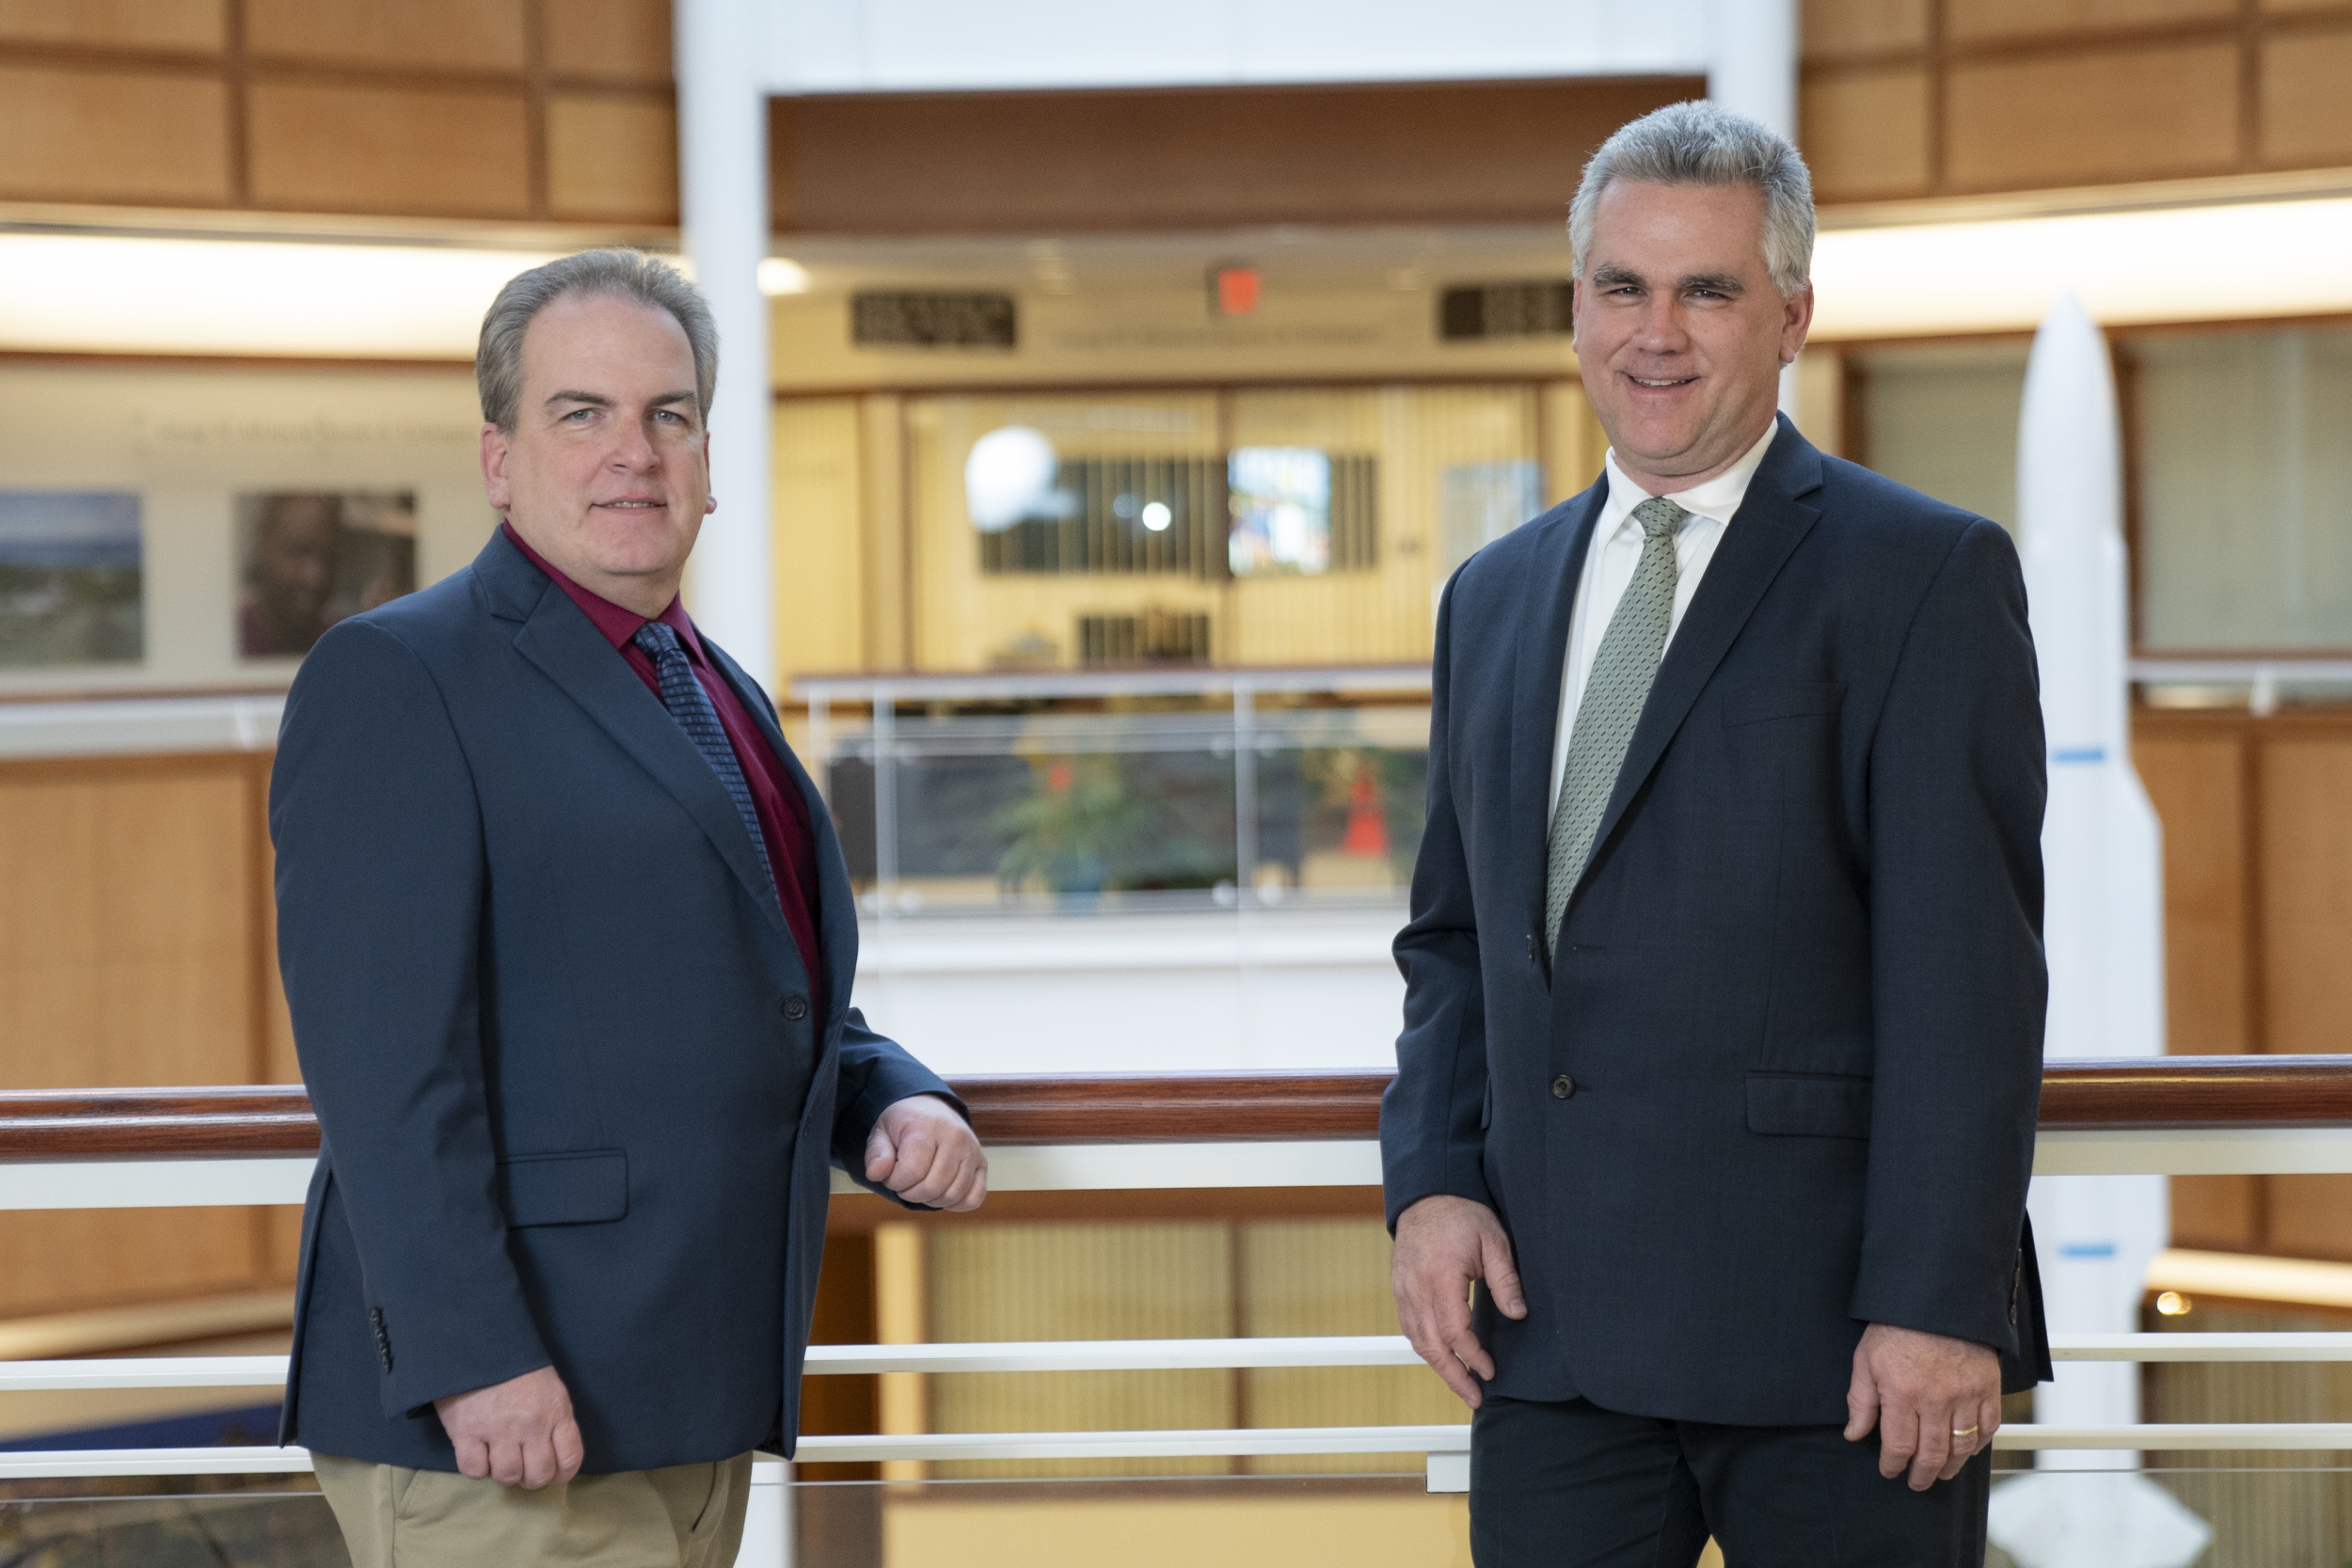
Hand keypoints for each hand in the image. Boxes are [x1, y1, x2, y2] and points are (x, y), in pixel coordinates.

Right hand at [433, 1364, 582, 1488]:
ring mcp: (497, 1430)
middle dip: (531, 1478)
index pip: (571, 1458)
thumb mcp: (549, 1387)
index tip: (553, 1473)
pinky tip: (477, 1452)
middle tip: (522, 1467)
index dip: (562, 1473)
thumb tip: (555, 1456)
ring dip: (503, 1473)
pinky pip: (474, 1470)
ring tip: (498, 1457)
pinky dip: (476, 1468)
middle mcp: (530, 1425)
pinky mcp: (466, 1432)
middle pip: (538, 1476)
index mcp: (556, 1410)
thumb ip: (555, 1420)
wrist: (478, 1341)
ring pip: (507, 1476)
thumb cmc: (517, 1364)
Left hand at [864, 1094, 986, 1210]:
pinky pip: (974, 1197)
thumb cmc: (903, 1125)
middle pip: (933, 1186)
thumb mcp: (881, 1133)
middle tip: (904, 1184)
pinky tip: (941, 1195)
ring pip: (953, 1194)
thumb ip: (876, 1154)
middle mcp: (955, 1137)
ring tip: (921, 1187)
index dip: (895, 1182)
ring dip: (931, 1200)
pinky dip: (957, 1204)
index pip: (912, 1171)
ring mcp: (972, 1150)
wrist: (929, 1107)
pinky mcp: (982, 1162)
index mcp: (927, 1127)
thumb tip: (875, 1174)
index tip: (890, 1175)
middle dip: (911, 1193)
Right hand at [1391, 1195, 1526, 1408]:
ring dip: (1438, 1367)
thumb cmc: (1461, 1215)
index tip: (1490, 1370)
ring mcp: (1404, 1290)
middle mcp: (1416, 1288)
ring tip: (1461, 1384)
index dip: (1473, 1356)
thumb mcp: (1493, 1241)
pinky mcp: (1400, 1290)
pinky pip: (1409, 1328)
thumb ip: (1505, 1280)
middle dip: (1454, 1376)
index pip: (1455, 1331)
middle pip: (1432, 1345)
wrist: (1427, 1196)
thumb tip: (1517, 1314)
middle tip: (1475, 1396)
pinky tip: (1441, 1358)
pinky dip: (1425, 1348)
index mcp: (1441, 1276)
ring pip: (1417, 1341)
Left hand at [1843, 1322, 2001, 1489]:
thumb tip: (1854, 1433)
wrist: (1936, 1299)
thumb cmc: (1897, 1326)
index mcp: (1902, 1393)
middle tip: (1916, 1482)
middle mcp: (1936, 1400)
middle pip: (1931, 1454)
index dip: (1892, 1465)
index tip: (1889, 1470)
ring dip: (1950, 1466)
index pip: (1898, 1446)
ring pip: (1961, 1447)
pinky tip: (1967, 1450)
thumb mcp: (1866, 1359)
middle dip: (1922, 1474)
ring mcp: (1966, 1395)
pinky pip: (1988, 1428)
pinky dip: (1979, 1445)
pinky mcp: (1988, 1388)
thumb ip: (1860, 1400)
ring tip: (1940, 1472)